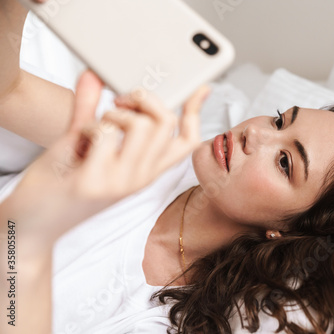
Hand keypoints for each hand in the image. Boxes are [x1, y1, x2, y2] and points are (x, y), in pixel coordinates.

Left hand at [6, 70, 208, 245]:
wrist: (33, 223)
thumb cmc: (60, 183)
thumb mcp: (84, 143)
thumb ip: (88, 107)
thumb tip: (93, 75)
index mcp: (146, 169)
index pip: (187, 140)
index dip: (196, 111)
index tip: (200, 89)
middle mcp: (141, 177)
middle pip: (167, 123)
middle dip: (144, 98)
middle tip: (119, 102)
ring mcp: (121, 182)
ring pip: (143, 126)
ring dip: (116, 114)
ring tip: (97, 126)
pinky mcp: (96, 182)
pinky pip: (106, 135)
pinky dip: (90, 127)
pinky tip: (80, 142)